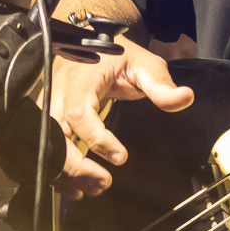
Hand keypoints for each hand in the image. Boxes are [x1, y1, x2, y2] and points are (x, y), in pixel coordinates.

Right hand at [47, 36, 194, 195]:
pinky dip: (56, 170)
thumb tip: (185, 98)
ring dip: (65, 172)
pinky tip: (74, 186)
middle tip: (102, 182)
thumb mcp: (143, 64)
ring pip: (45, 144)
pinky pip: (44, 145)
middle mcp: (59, 94)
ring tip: (91, 189)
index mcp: (81, 80)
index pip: (80, 113)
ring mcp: (50, 105)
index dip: (97, 138)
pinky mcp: (48, 117)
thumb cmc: (116, 53)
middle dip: (75, 164)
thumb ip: (161, 85)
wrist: (91, 41)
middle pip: (54, 134)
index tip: (120, 157)